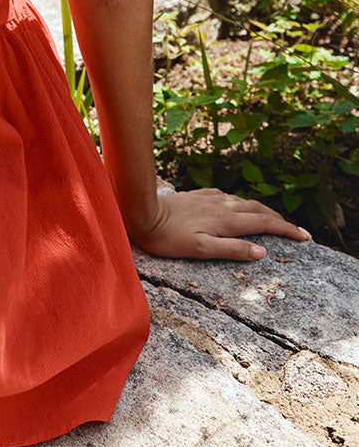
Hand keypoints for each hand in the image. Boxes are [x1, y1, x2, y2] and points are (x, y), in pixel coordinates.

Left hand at [128, 186, 311, 261]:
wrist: (142, 213)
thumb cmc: (169, 237)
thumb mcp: (202, 250)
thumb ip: (232, 249)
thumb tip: (262, 251)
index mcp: (226, 220)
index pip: (264, 223)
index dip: (286, 230)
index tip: (305, 236)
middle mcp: (222, 205)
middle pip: (258, 210)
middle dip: (279, 220)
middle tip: (295, 230)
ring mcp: (210, 198)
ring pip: (243, 202)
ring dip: (261, 210)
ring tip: (271, 219)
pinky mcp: (198, 195)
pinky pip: (227, 197)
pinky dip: (240, 203)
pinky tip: (235, 205)